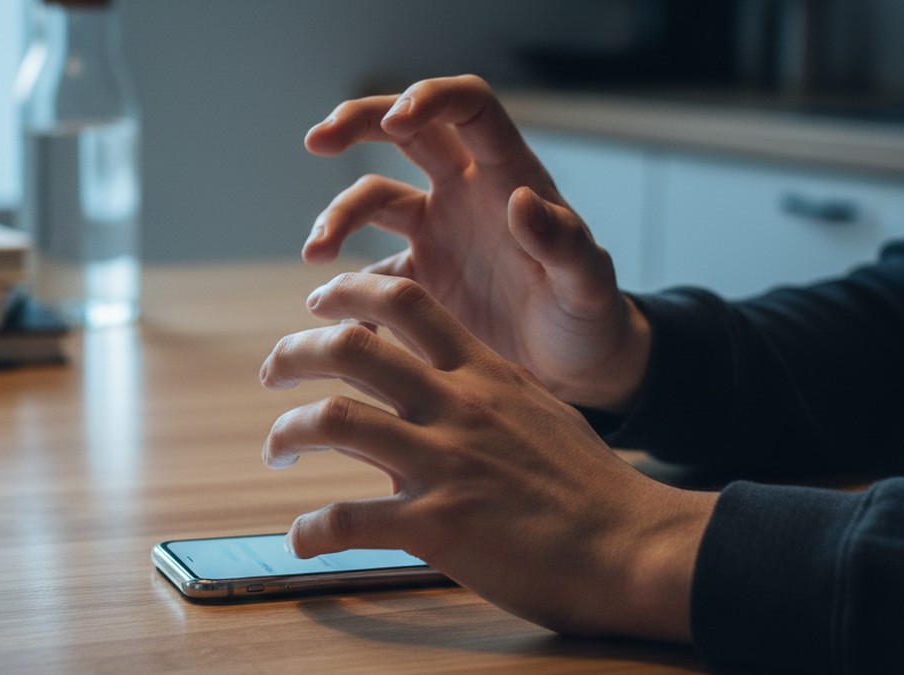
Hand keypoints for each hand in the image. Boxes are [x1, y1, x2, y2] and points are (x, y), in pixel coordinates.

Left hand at [261, 273, 716, 640]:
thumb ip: (485, 392)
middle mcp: (457, 406)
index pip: (404, 303)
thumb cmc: (591, 486)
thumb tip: (445, 384)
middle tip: (274, 369)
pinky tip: (302, 536)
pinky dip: (312, 528)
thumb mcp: (538, 412)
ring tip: (275, 448)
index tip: (318, 306)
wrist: (632, 546)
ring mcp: (445, 463)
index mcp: (483, 373)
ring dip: (287, 431)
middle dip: (295, 351)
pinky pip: (347, 519)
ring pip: (335, 419)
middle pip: (352, 346)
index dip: (348, 294)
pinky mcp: (437, 525)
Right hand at [304, 75, 647, 411]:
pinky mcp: (419, 278)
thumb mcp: (587, 286)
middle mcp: (466, 193)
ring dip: (337, 218)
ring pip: (374, 200)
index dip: (427, 100)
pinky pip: (368, 274)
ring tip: (315, 257)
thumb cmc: (588, 319)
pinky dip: (346, 292)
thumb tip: (522, 199)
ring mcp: (438, 233)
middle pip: (407, 133)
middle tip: (316, 141)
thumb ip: (564, 244)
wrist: (573, 368)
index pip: (468, 108)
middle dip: (358, 123)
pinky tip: (333, 318)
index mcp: (508, 178)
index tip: (393, 124)